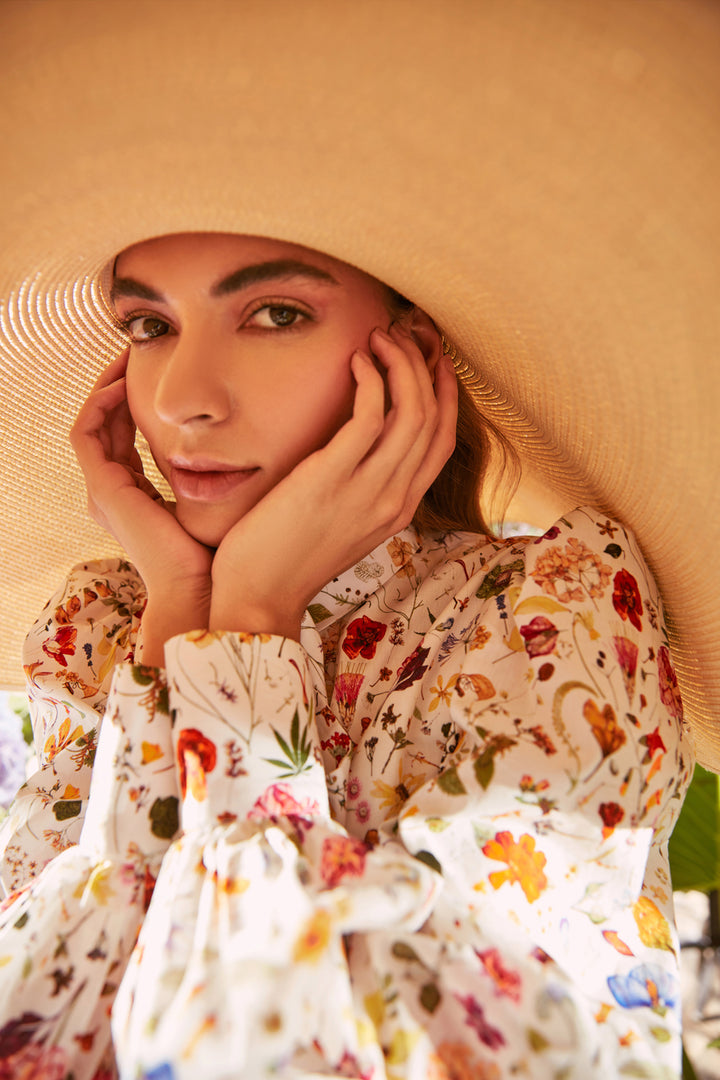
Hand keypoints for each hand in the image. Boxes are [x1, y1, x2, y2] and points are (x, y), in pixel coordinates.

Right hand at [70, 350, 213, 661]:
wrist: (206, 592)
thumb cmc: (227, 555)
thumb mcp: (228, 504)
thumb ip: (234, 475)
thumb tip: (270, 443)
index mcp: (140, 499)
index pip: (129, 439)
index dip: (141, 403)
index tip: (166, 374)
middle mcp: (115, 495)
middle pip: (109, 427)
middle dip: (124, 386)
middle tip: (144, 352)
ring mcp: (105, 493)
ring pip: (93, 423)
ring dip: (109, 385)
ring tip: (131, 355)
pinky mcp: (103, 490)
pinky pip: (86, 433)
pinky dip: (101, 403)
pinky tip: (126, 379)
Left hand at [209, 324, 457, 638]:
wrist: (259, 597)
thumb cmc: (286, 558)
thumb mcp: (339, 523)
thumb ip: (358, 487)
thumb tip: (355, 445)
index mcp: (398, 509)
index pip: (441, 443)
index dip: (445, 395)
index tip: (432, 361)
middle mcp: (393, 499)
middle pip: (434, 419)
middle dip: (425, 367)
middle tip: (404, 335)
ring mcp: (367, 492)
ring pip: (412, 412)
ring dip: (402, 364)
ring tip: (380, 338)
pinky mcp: (331, 480)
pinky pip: (370, 416)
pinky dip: (370, 379)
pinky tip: (356, 360)